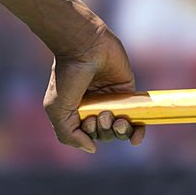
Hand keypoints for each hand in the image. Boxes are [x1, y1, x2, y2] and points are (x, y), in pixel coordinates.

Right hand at [44, 27, 145, 152]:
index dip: (92, 135)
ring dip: (121, 132)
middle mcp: (94, 108)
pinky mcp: (127, 91)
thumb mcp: (58, 109)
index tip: (90, 121)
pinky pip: (136, 118)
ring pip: (120, 129)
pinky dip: (137, 132)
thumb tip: (91, 148)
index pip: (88, 136)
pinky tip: (136, 136)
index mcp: (76, 113)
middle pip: (105, 134)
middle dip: (105, 131)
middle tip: (102, 115)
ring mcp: (111, 100)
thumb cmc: (67, 76)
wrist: (83, 46)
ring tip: (118, 120)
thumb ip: (68, 134)